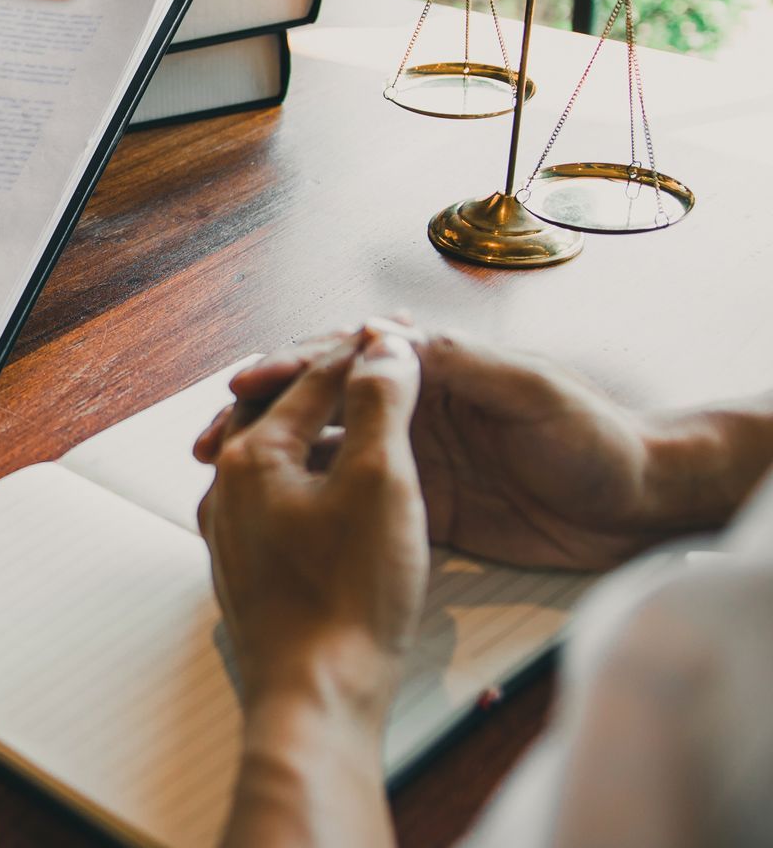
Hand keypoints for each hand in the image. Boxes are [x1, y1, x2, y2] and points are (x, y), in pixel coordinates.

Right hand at [197, 322, 662, 570]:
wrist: (636, 506)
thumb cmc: (594, 438)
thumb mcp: (530, 390)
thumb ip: (461, 362)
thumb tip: (389, 332)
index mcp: (433, 371)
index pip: (343, 360)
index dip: (291, 367)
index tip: (245, 383)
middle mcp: (410, 410)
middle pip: (315, 403)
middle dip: (259, 414)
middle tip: (211, 438)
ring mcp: (410, 460)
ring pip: (320, 451)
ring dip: (271, 459)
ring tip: (221, 477)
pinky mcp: (418, 509)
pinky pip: (346, 502)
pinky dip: (303, 504)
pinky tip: (264, 516)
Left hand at [197, 330, 428, 720]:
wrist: (315, 698)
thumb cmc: (350, 594)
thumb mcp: (382, 483)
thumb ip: (381, 404)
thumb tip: (383, 345)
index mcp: (255, 453)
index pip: (316, 379)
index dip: (368, 353)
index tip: (407, 335)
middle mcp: (227, 485)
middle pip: (284, 411)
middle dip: (331, 385)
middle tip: (378, 368)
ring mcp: (231, 530)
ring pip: (277, 457)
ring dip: (320, 432)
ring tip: (363, 421)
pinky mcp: (248, 570)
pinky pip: (278, 501)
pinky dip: (312, 479)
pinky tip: (339, 494)